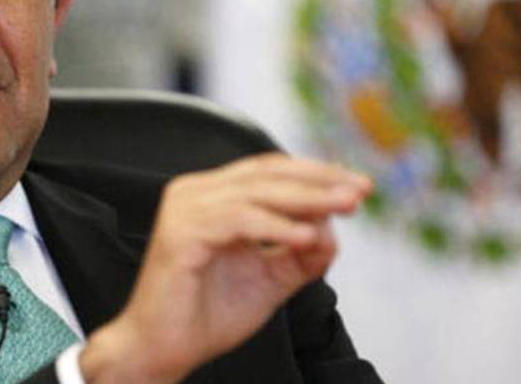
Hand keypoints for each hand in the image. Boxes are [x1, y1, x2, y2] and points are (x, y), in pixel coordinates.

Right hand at [79, 153, 371, 382]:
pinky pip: (239, 220)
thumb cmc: (204, 316)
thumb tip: (332, 231)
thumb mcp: (269, 280)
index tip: (356, 185)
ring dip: (306, 198)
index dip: (315, 173)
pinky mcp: (181, 232)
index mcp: (212, 197)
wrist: (161, 350)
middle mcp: (195, 193)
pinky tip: (307, 236)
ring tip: (343, 207)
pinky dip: (277, 226)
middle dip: (320, 180)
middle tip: (358, 190)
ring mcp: (185, 209)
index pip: (269, 171)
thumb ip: (300, 255)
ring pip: (257, 191)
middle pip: (267, 173)